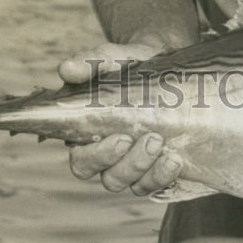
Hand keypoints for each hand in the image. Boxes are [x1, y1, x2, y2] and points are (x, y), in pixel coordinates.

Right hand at [57, 40, 181, 195]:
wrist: (164, 58)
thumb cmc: (129, 62)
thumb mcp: (111, 58)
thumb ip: (89, 62)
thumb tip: (65, 68)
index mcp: (88, 134)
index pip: (82, 161)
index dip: (99, 157)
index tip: (121, 138)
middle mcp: (109, 155)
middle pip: (110, 178)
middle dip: (131, 164)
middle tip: (153, 138)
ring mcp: (135, 163)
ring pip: (135, 185)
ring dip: (151, 173)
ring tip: (170, 153)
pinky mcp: (158, 164)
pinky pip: (158, 183)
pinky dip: (166, 176)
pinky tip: (177, 159)